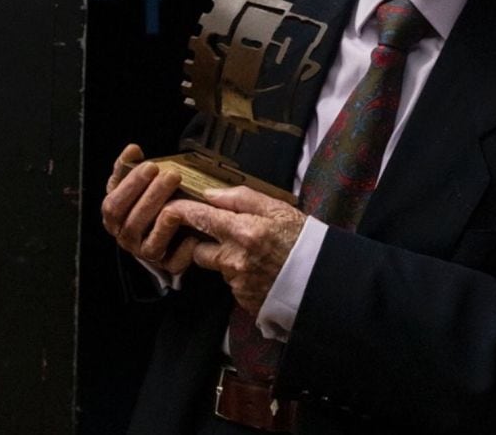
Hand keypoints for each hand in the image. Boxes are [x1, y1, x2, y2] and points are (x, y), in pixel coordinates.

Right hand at [101, 143, 201, 274]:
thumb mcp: (135, 183)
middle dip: (152, 197)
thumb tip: (132, 150)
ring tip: (179, 202)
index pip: (113, 205)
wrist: (168, 231)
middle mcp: (127, 237)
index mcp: (115, 217)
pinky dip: (183, 250)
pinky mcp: (168, 264)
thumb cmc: (150, 202)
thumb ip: (129, 167)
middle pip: (132, 222)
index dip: (130, 186)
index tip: (150, 166)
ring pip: (150, 243)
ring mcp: (147, 252)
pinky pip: (174, 262)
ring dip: (165, 221)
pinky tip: (193, 235)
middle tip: (171, 176)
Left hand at [144, 186, 305, 312]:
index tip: (172, 208)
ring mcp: (238, 283)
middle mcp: (236, 260)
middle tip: (229, 236)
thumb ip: (241, 198)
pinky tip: (261, 271)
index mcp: (244, 231)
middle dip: (207, 242)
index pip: (200, 218)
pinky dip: (242, 277)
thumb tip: (210, 194)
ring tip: (257, 255)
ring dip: (228, 260)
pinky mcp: (243, 300)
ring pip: (219, 267)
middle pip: (199, 250)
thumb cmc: (303, 241)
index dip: (181, 212)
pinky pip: (233, 284)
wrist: (323, 281)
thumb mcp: (277, 208)